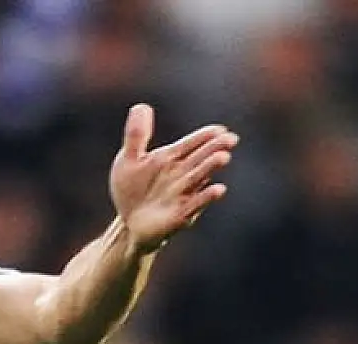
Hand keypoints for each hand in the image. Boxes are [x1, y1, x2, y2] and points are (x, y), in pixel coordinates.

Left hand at [109, 104, 237, 252]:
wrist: (128, 223)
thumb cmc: (133, 190)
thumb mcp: (128, 160)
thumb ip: (136, 136)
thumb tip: (141, 105)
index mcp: (171, 159)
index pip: (192, 144)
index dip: (205, 137)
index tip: (220, 129)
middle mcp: (182, 175)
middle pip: (200, 159)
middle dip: (214, 149)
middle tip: (230, 139)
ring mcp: (182, 195)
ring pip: (199, 178)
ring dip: (210, 168)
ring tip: (223, 157)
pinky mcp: (180, 215)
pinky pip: (195, 205)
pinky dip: (205, 197)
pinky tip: (218, 189)